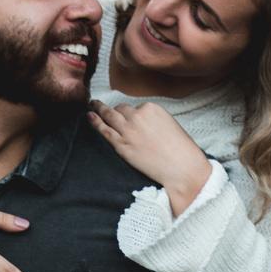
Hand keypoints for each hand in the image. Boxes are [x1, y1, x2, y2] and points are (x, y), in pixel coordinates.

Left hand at [88, 100, 212, 215]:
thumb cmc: (180, 149)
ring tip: (93, 104)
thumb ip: (154, 120)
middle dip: (116, 111)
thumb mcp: (169, 125)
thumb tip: (141, 123)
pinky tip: (89, 116)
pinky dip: (95, 121)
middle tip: (105, 108)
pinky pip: (104, 130)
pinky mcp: (121, 145)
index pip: (136, 107)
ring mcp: (128, 130)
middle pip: (121, 109)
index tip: (131, 118)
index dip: (133, 113)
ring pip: (110, 115)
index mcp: (152, 108)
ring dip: (99, 108)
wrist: (181, 167)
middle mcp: (138, 116)